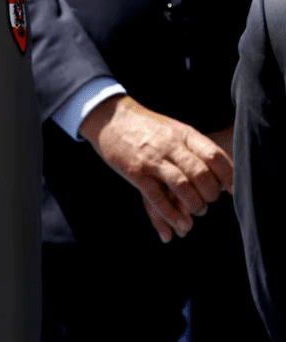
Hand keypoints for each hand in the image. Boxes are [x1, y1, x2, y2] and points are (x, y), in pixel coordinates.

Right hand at [79, 95, 232, 239]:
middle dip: (211, 194)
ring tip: (198, 212)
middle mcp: (169, 146)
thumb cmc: (145, 125)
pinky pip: (157, 197)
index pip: (213, 155)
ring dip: (195, 205)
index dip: (228, 175)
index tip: (233, 189)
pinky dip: (171, 214)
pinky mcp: (135, 172)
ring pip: (182, 186)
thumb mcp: (173, 128)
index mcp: (182, 133)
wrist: (109, 117)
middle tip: (211, 201)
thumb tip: (220, 166)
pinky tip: (181, 224)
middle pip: (201, 174)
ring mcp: (151, 159)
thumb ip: (193, 145)